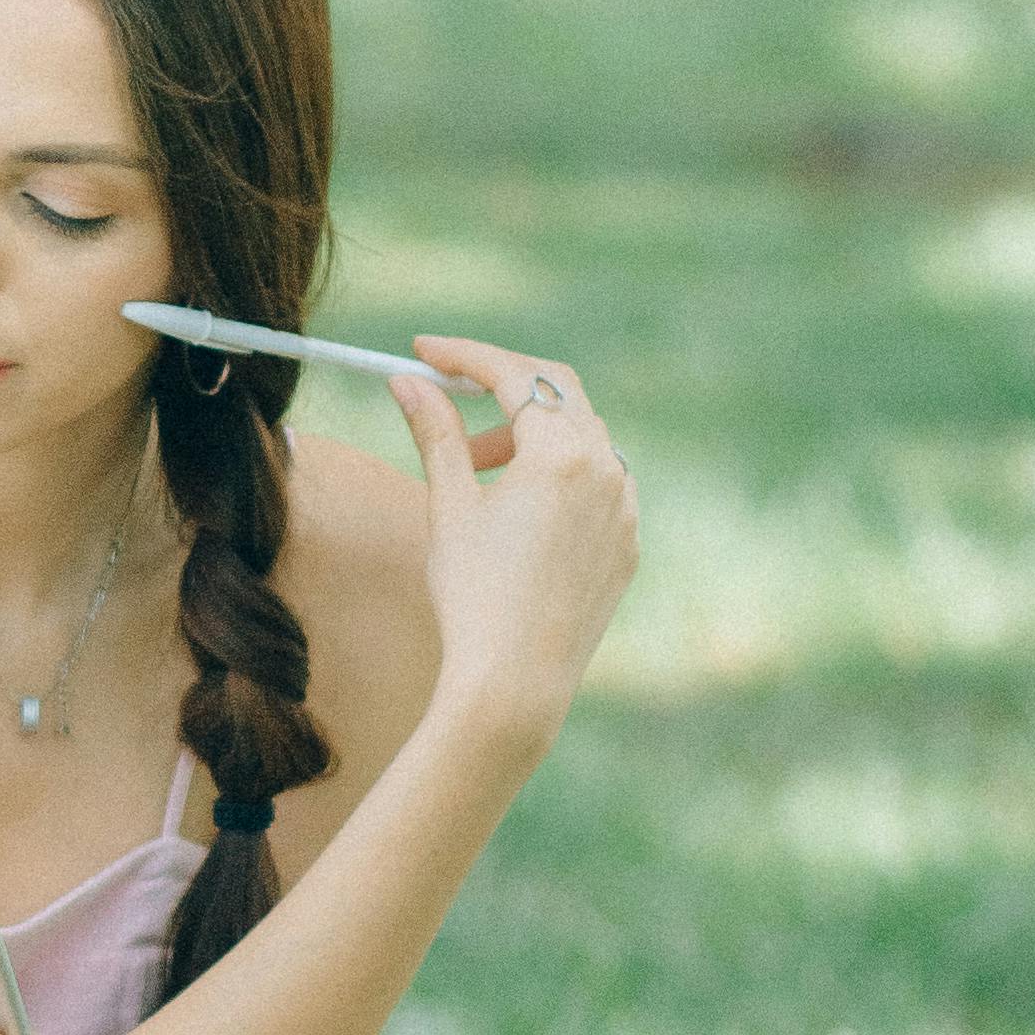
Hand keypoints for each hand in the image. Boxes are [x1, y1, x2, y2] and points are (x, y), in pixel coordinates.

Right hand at [382, 341, 639, 760]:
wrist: (515, 683)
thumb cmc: (474, 595)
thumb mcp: (449, 506)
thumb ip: (435, 433)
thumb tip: (408, 381)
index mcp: (560, 453)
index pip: (513, 375)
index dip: (465, 356)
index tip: (423, 352)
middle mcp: (605, 470)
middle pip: (558, 390)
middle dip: (502, 386)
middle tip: (451, 394)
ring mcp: (624, 507)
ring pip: (582, 436)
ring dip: (530, 433)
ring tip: (477, 466)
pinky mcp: (626, 543)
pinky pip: (599, 482)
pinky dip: (559, 472)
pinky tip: (518, 506)